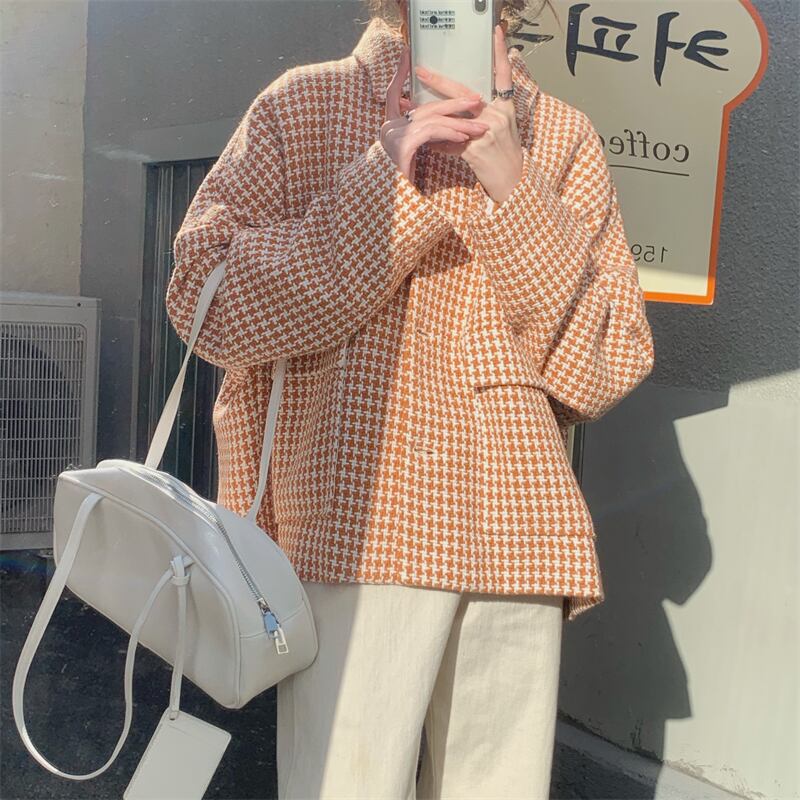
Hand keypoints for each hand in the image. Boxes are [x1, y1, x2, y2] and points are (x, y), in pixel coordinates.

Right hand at [380, 46, 490, 182]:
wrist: (393, 204)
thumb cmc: (404, 182)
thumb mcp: (412, 155)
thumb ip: (422, 138)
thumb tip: (445, 126)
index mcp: (390, 127)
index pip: (393, 95)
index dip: (399, 74)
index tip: (407, 54)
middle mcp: (388, 127)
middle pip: (424, 107)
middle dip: (453, 102)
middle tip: (477, 100)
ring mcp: (393, 135)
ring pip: (431, 119)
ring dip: (459, 121)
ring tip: (480, 127)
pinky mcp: (402, 146)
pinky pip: (431, 132)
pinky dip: (449, 132)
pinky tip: (464, 136)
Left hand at [418, 24, 523, 204]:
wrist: (513, 182)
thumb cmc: (507, 155)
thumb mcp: (503, 129)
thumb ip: (485, 114)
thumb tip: (462, 107)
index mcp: (505, 107)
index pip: (503, 74)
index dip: (500, 51)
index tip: (496, 31)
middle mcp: (496, 116)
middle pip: (463, 93)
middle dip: (439, 82)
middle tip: (421, 71)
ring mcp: (486, 132)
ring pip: (450, 119)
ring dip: (428, 116)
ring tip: (409, 110)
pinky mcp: (475, 151)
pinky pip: (448, 143)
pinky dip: (436, 144)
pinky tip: (425, 143)